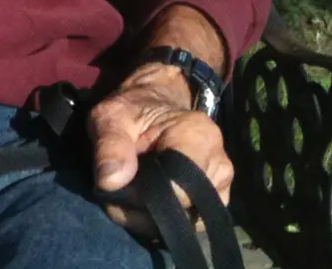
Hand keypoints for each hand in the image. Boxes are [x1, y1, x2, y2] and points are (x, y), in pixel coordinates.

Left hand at [87, 63, 233, 238]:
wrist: (153, 109)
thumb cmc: (132, 112)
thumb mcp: (110, 118)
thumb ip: (110, 145)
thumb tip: (111, 182)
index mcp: (198, 135)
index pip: (179, 186)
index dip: (144, 194)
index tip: (118, 183)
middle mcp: (219, 164)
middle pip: (182, 208)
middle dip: (143, 208)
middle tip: (118, 190)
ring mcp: (221, 186)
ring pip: (186, 221)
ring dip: (149, 217)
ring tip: (128, 194)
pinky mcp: (215, 202)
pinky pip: (189, 223)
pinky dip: (161, 221)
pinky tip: (141, 203)